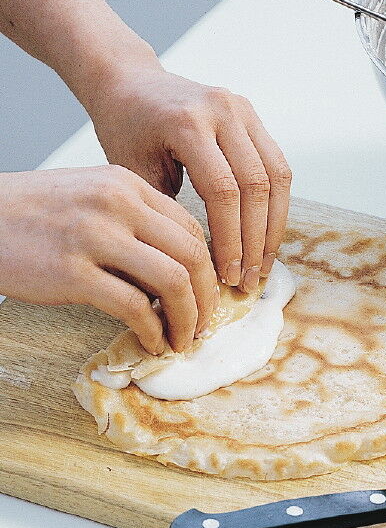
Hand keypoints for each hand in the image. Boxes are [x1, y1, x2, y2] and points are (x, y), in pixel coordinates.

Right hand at [0, 166, 217, 353]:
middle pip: (192, 255)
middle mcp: (118, 204)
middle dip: (207, 298)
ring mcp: (95, 236)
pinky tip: (153, 342)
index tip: (208, 294)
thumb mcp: (93, 199)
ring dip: (187, 319)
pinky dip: (153, 331)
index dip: (208, 268)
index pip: (191, 228)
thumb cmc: (34, 213)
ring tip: (183, 339)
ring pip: (172, 281)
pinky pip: (134, 307)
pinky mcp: (72, 272)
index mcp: (127, 185)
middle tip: (204, 324)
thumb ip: (137, 226)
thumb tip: (176, 273)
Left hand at [86, 66, 291, 293]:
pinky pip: (277, 165)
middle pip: (257, 185)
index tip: (227, 276)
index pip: (223, 192)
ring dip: (274, 227)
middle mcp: (222, 110)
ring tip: (263, 265)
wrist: (131, 83)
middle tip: (249, 280)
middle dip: (256, 241)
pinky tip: (266, 234)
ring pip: (277, 177)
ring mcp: (242, 110)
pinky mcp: (253, 116)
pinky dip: (275, 205)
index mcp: (187, 122)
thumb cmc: (125, 129)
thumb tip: (191, 272)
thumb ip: (167, 214)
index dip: (231, 240)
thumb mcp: (132, 173)